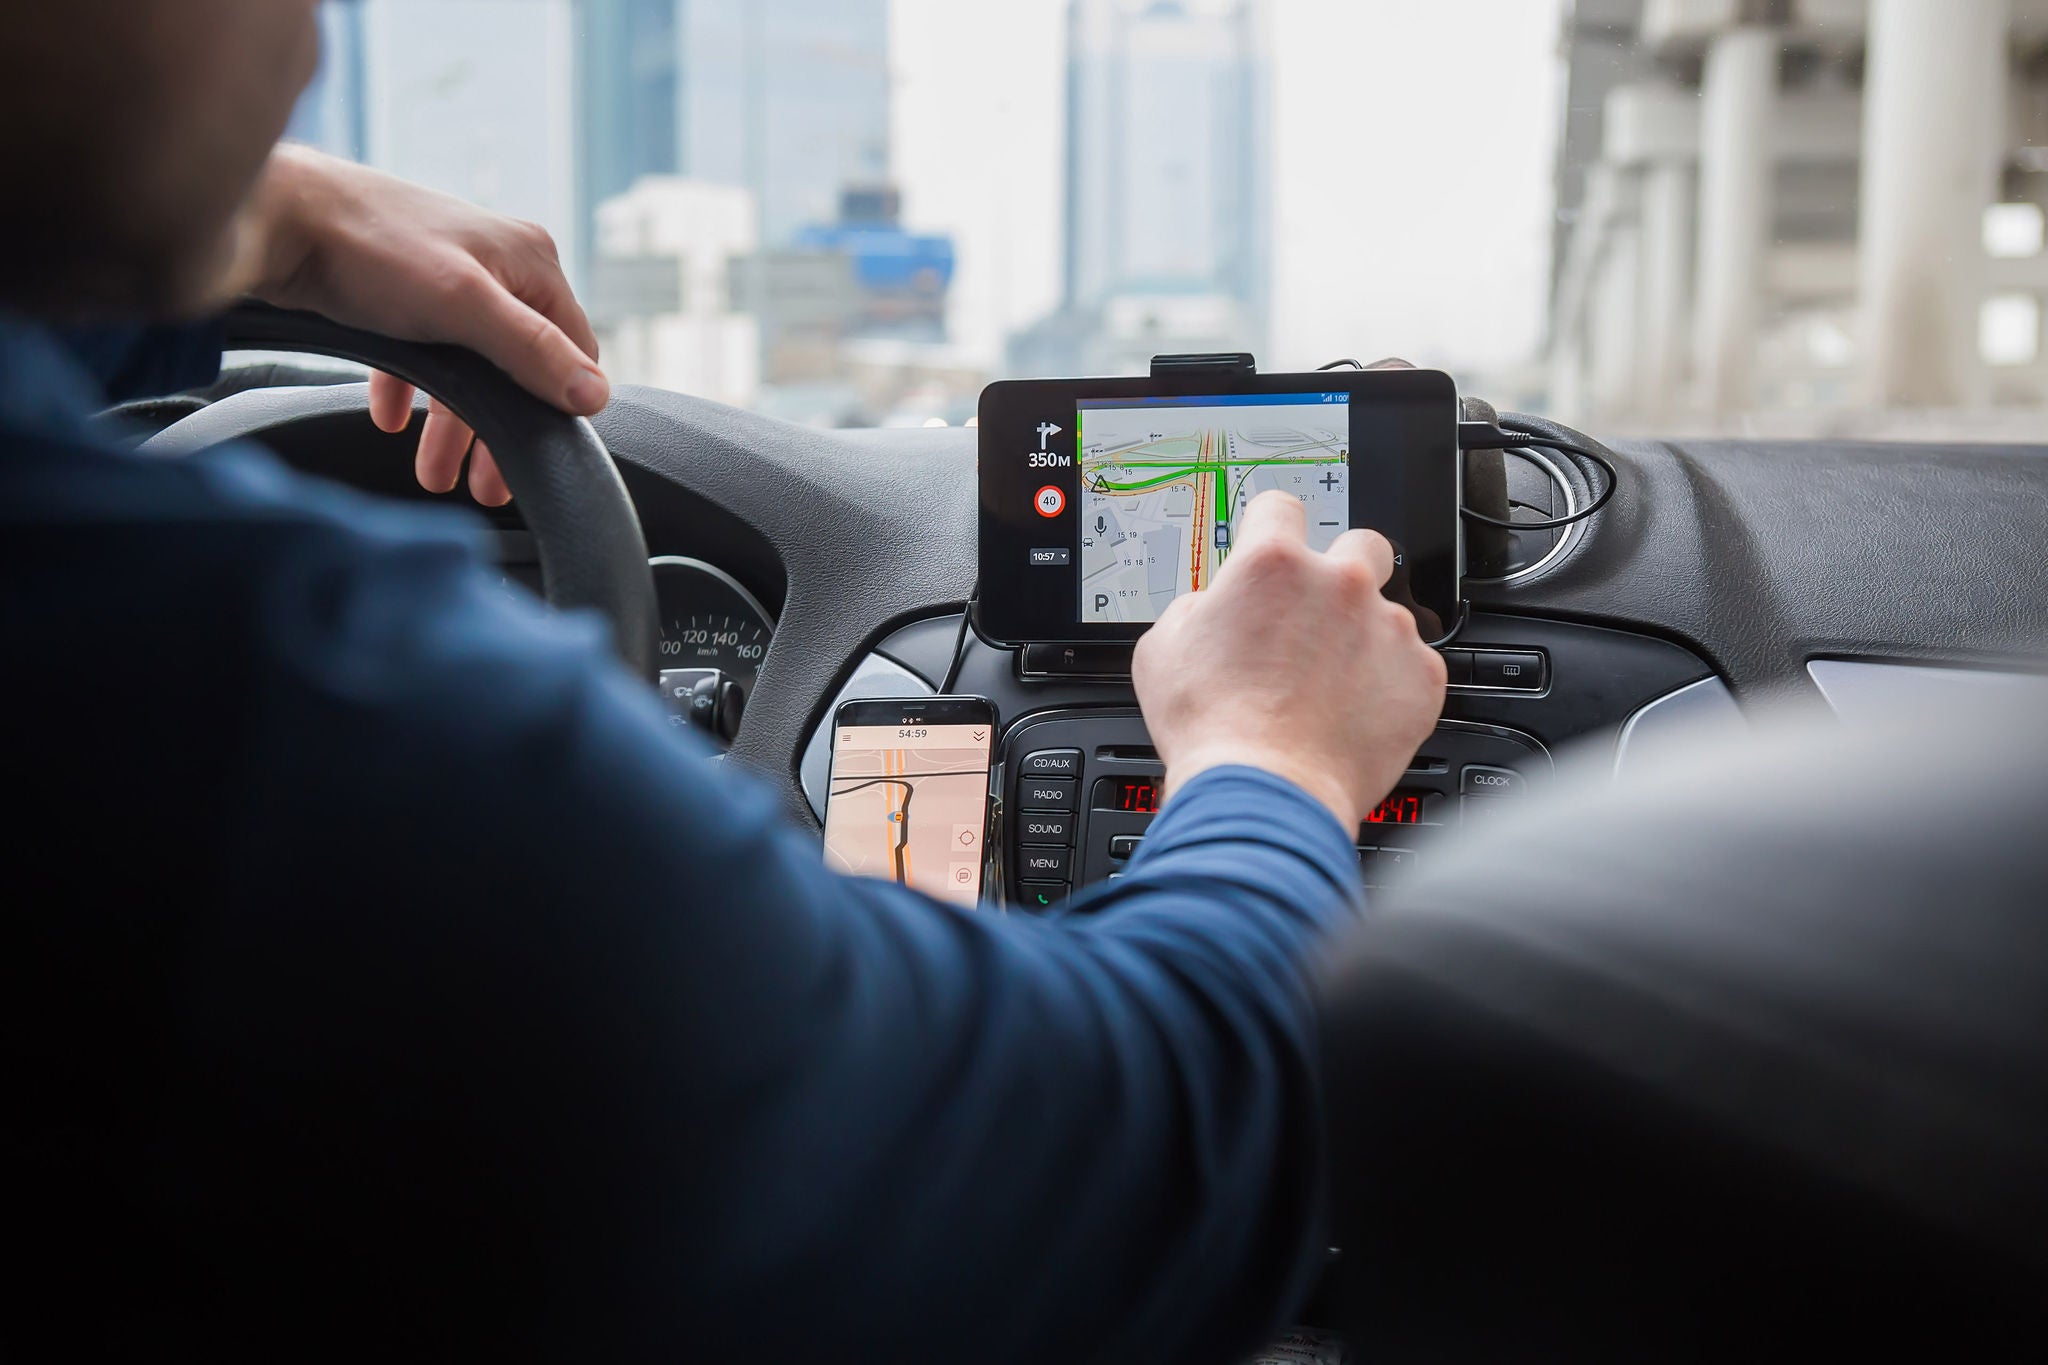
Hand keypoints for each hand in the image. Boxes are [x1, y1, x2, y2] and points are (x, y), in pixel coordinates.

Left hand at [238, 145, 607, 505]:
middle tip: (486, 487)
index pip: (573, 349)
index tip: (538, 458)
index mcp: (530, 260)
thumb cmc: (369, 249)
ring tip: (435, 473)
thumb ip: (531, 352)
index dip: (558, 408)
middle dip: (500, 431)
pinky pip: (424, 352)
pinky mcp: (403, 290)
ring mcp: (451, 276)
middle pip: (519, 367)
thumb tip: (593, 397)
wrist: (276, 218)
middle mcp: (499, 264)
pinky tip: (392, 419)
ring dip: (453, 424)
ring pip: (470, 366)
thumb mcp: (463, 306)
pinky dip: (413, 391)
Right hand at [1133, 490, 1448, 833]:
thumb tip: (1213, 608)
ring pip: (1386, 614)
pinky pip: (1412, 666)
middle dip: (1342, 571)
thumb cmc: (1212, 728)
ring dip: (1363, 640)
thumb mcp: (1163, 648)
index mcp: (1272, 565)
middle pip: (1361, 544)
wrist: (1265, 792)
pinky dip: (1389, 686)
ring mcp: (1386, 629)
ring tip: (1329, 689)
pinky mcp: (1420, 677)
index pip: (1282, 507)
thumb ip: (1197, 608)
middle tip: (1318, 614)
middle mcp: (1338, 584)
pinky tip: (1354, 713)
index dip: (1274, 527)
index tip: (1276, 544)